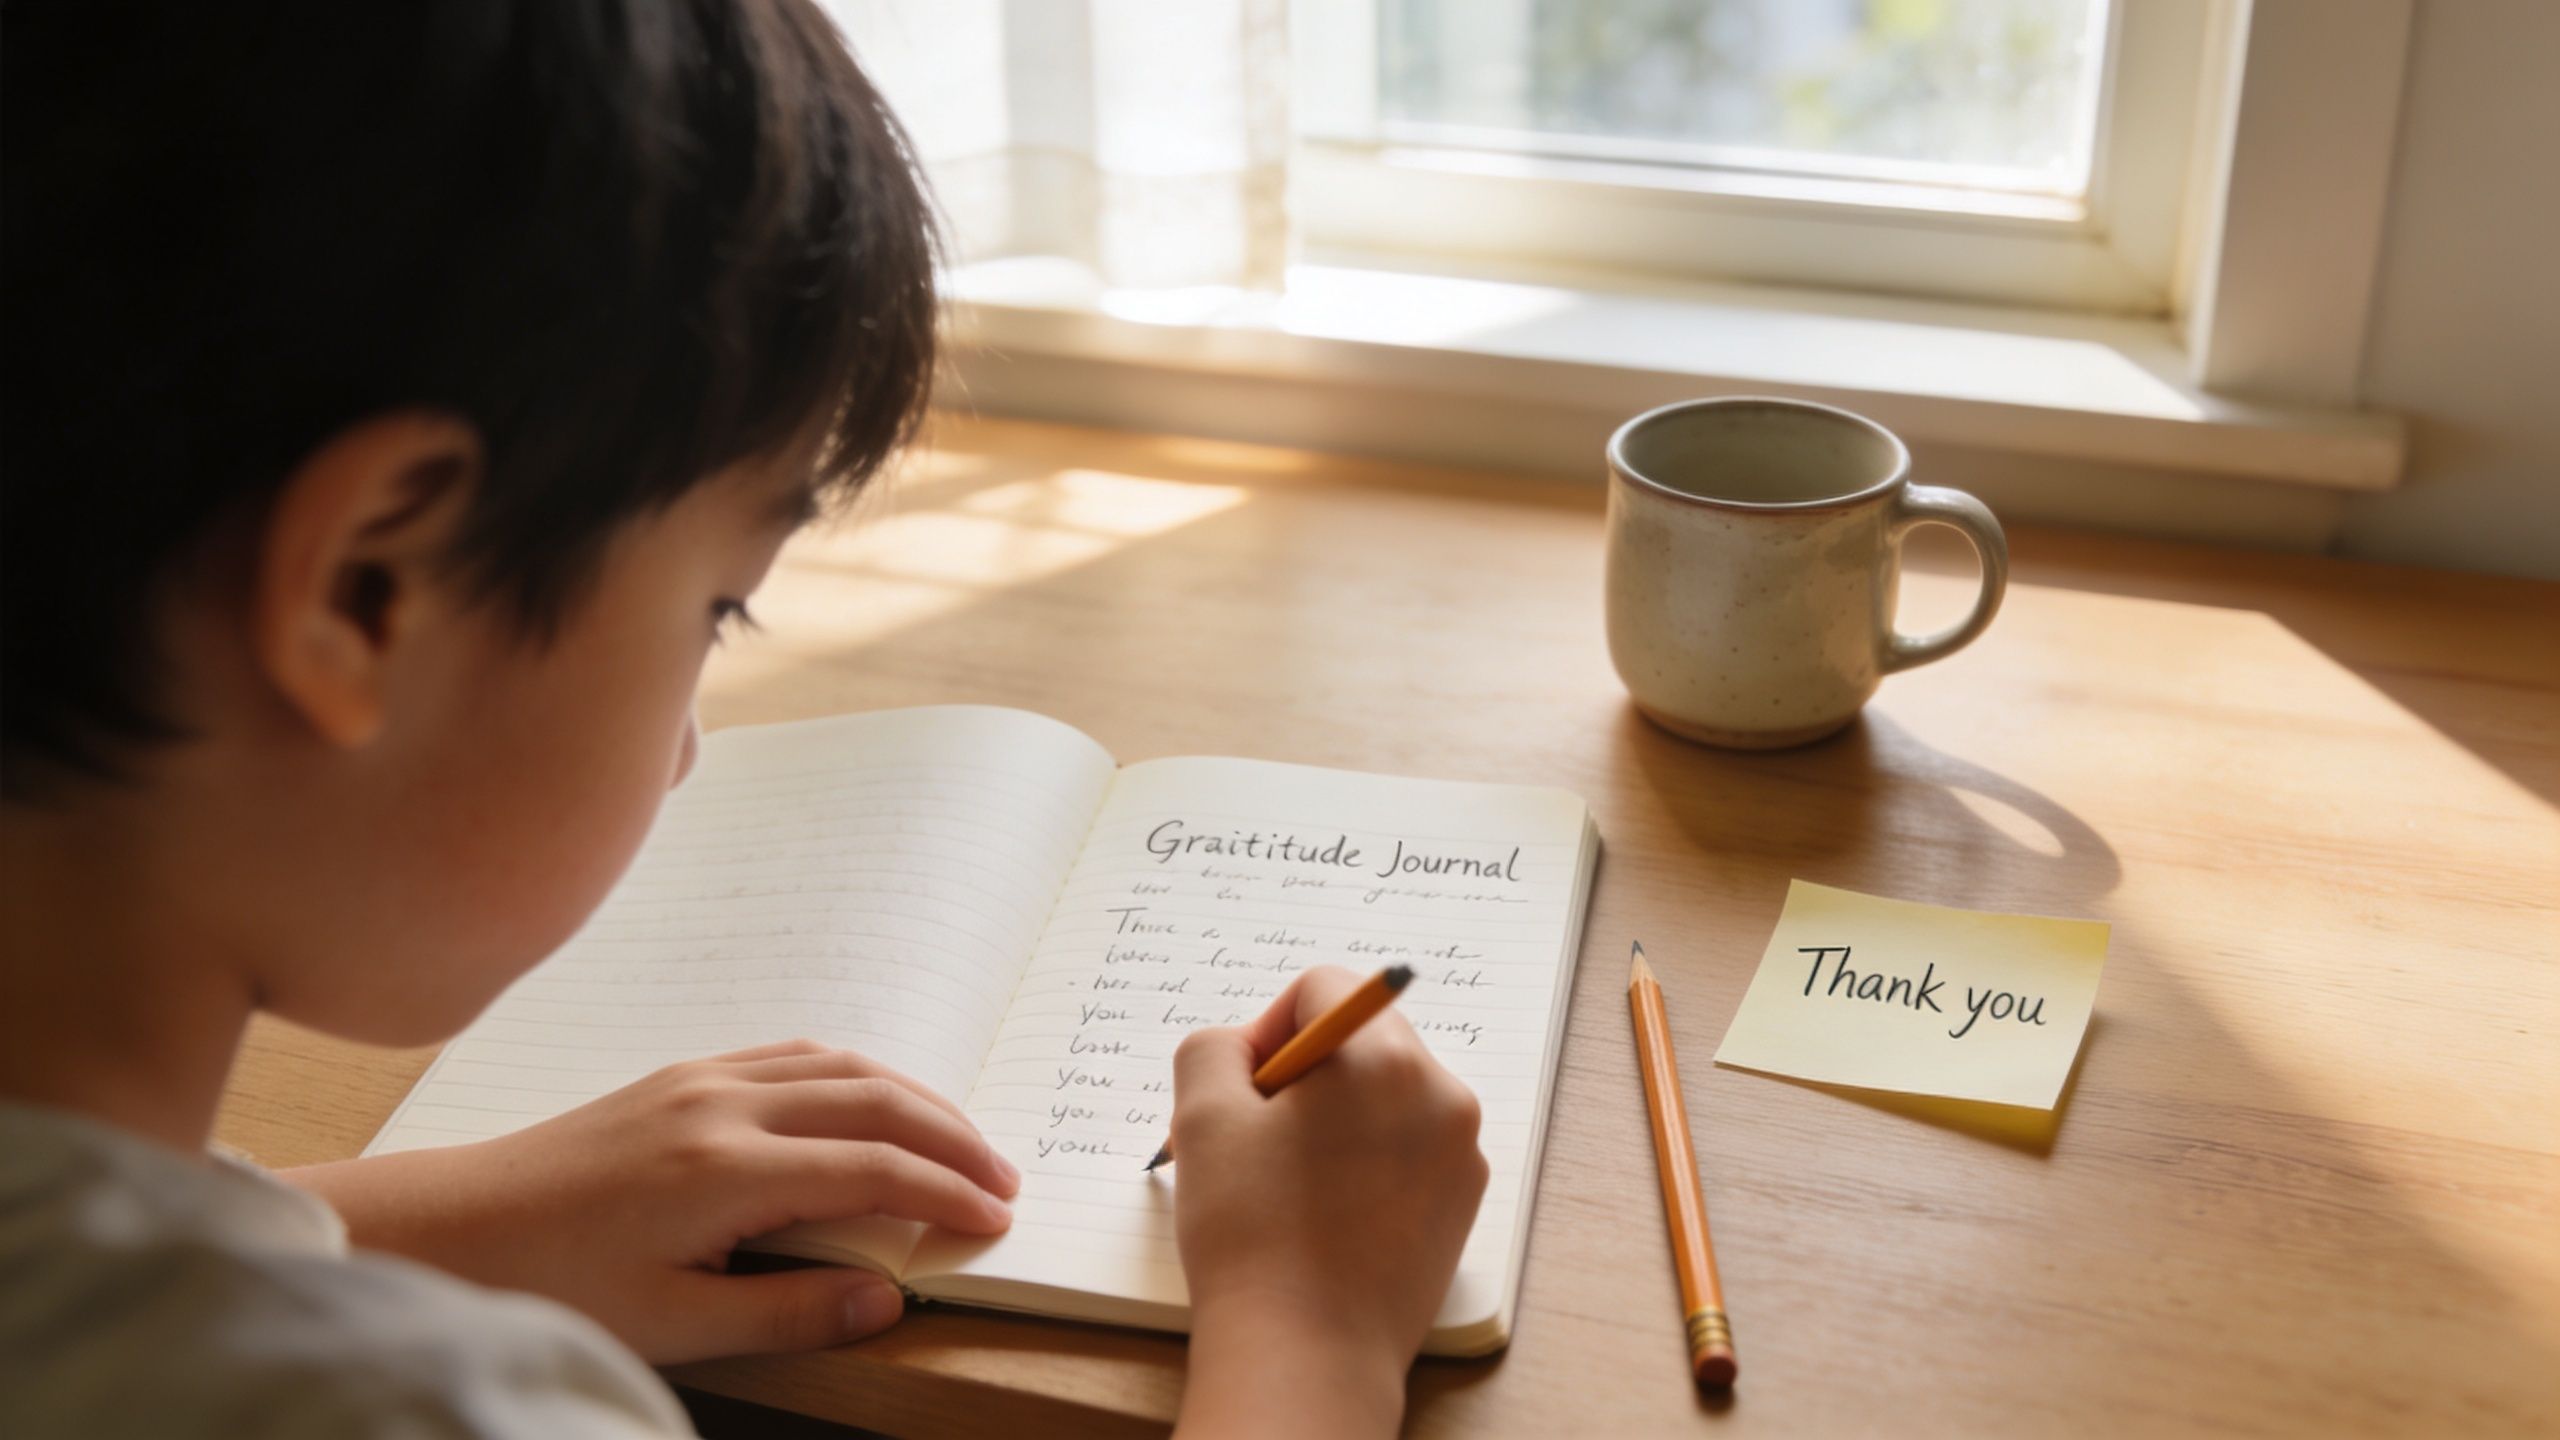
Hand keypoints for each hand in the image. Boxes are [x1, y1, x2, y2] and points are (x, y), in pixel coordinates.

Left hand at [286, 1039, 1016, 1362]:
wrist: (451, 1229)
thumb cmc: (550, 1282)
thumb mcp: (670, 1324)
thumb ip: (786, 1310)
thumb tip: (884, 1298)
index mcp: (722, 1170)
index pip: (871, 1167)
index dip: (945, 1192)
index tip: (995, 1219)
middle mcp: (720, 1106)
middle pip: (873, 1097)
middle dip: (951, 1135)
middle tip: (1003, 1179)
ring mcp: (699, 1080)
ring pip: (839, 1063)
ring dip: (913, 1096)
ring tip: (959, 1141)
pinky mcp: (680, 1075)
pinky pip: (793, 1054)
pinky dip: (855, 1073)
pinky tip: (873, 1102)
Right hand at [1169, 966, 1488, 1439]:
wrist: (1306, 1356)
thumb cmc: (1253, 1238)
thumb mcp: (1202, 1117)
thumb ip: (1213, 1048)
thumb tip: (1244, 1050)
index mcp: (1385, 1057)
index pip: (1323, 989)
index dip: (1267, 1029)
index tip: (1244, 1092)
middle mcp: (1442, 1094)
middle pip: (1361, 1039)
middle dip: (1303, 1075)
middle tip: (1256, 1140)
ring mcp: (1461, 1153)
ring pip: (1385, 1096)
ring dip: (1334, 1119)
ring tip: (1288, 1185)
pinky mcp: (1463, 1205)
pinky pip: (1408, 1149)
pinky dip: (1365, 1162)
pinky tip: (1324, 1216)